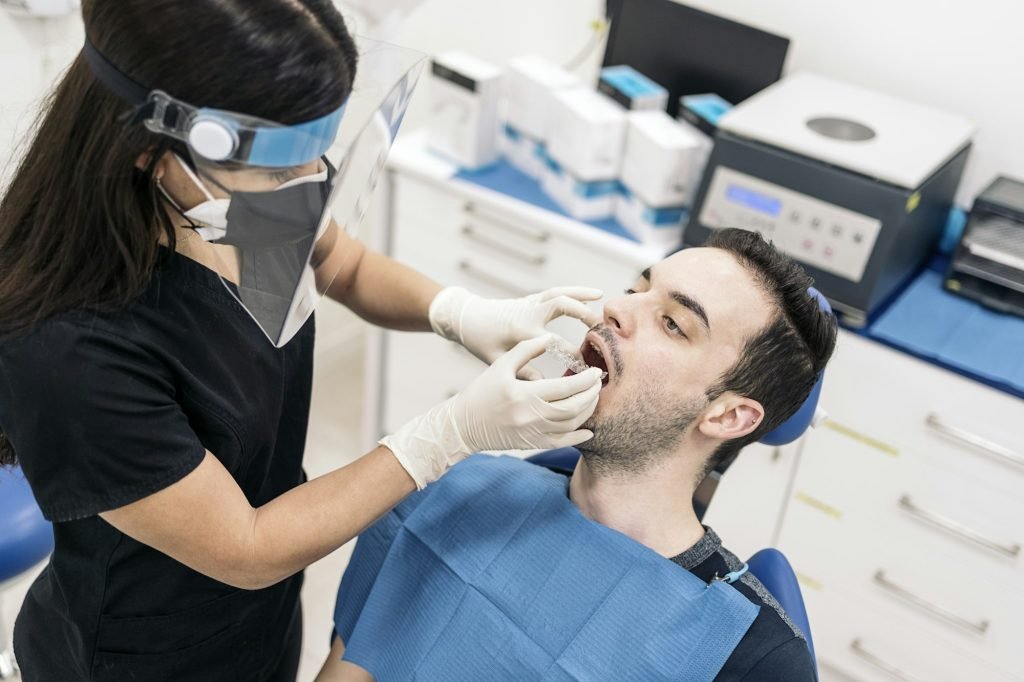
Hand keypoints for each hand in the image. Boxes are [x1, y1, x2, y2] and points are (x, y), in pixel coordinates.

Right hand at [380, 334, 602, 488]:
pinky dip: (578, 437)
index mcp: (525, 394)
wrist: (463, 425)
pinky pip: (562, 443)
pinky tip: (589, 429)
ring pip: (571, 425)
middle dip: (591, 395)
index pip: (565, 387)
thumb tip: (549, 337)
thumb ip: (526, 350)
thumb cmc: (481, 392)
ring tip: (594, 397)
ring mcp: (534, 433)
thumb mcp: (500, 365)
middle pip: (574, 407)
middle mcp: (532, 416)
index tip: (596, 371)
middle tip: (599, 383)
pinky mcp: (533, 443)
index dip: (586, 380)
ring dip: (588, 411)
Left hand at [429, 286, 601, 379]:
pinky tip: (592, 294)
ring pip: (560, 294)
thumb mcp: (497, 361)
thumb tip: (546, 384)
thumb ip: (523, 372)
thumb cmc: (480, 341)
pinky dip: (575, 291)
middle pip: (561, 307)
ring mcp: (530, 303)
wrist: (466, 318)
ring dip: (582, 296)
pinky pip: (556, 292)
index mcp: (521, 331)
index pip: (555, 342)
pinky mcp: (531, 299)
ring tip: (602, 300)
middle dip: (583, 316)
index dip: (574, 355)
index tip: (586, 369)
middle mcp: (528, 313)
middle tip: (601, 331)